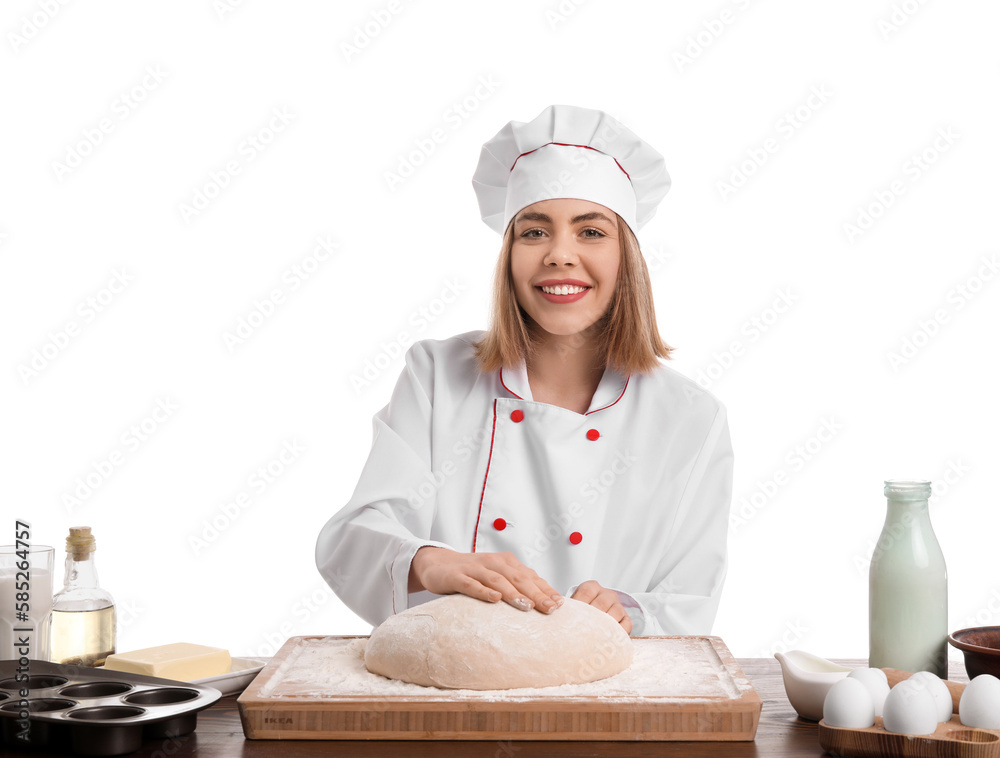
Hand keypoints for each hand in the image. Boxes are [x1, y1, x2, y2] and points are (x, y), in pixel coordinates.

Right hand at [409, 547, 563, 613]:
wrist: (438, 564)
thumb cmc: (474, 574)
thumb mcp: (498, 577)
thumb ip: (518, 587)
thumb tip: (545, 605)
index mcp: (507, 562)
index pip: (530, 577)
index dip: (545, 590)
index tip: (560, 605)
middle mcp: (493, 562)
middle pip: (518, 578)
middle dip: (535, 593)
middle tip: (549, 609)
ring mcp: (475, 568)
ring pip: (497, 580)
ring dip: (513, 593)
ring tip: (526, 606)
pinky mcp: (457, 576)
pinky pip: (472, 584)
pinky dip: (483, 591)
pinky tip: (494, 600)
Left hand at [571, 580, 632, 633]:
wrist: (594, 618)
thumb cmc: (580, 614)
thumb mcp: (574, 606)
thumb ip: (567, 608)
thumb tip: (553, 613)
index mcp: (592, 587)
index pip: (587, 591)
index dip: (580, 603)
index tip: (572, 616)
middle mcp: (607, 594)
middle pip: (602, 602)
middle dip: (593, 616)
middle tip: (583, 629)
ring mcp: (618, 606)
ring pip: (616, 611)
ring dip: (606, 624)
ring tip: (596, 635)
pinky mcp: (626, 618)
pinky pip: (626, 624)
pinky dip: (619, 631)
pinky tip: (610, 639)